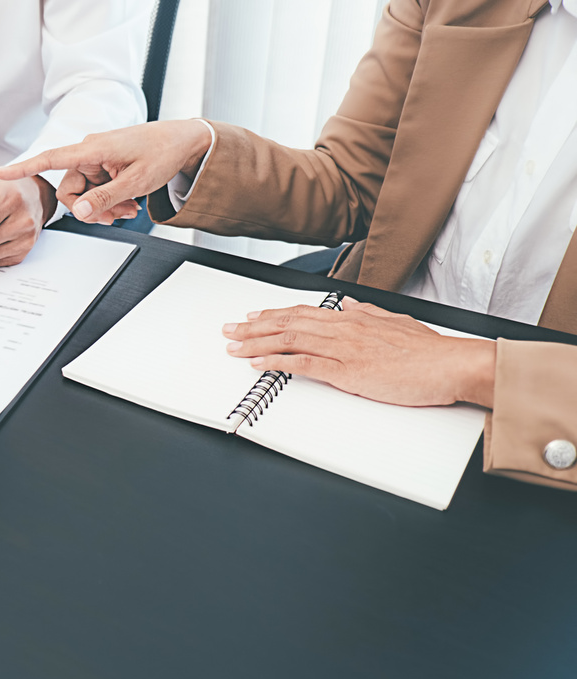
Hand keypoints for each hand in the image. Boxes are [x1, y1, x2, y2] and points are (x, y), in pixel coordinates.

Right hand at [0, 120, 212, 223]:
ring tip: (130, 209)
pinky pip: (96, 189)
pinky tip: (130, 203)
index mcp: (92, 149)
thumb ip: (104, 199)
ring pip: (85, 194)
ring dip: (105, 206)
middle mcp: (89, 152)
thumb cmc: (162, 153)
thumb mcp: (135, 183)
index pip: (50, 159)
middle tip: (117, 216)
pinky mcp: (105, 166)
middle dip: (90, 208)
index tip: (0, 174)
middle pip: (70, 190)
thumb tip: (77, 213)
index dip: (23, 168)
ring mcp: (97, 160)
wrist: (183, 141)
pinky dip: (111, 200)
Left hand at [221, 301, 496, 407]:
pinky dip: (275, 363)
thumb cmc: (430, 351)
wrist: (452, 365)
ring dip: (256, 343)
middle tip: (229, 328)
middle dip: (254, 326)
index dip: (274, 313)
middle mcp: (344, 329)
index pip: (304, 312)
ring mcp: (343, 349)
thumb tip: (349, 303)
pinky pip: (302, 364)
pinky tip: (256, 364)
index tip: (253, 316)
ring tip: (233, 345)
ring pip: (289, 340)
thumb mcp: (396, 322)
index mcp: (354, 318)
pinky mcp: (347, 371)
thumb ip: (369, 312)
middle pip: (288, 323)